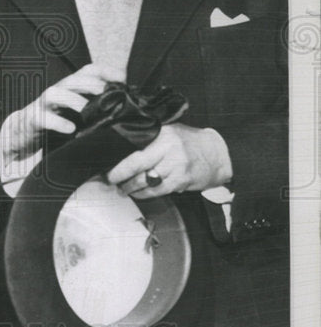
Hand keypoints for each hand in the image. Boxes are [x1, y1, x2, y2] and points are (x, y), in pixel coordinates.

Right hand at [1, 63, 122, 162]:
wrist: (22, 132)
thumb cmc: (55, 120)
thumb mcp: (75, 111)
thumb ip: (94, 107)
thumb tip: (123, 108)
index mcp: (69, 87)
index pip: (87, 71)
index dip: (105, 71)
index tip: (123, 79)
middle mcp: (57, 91)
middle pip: (73, 80)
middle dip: (91, 84)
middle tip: (107, 93)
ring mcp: (43, 104)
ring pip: (56, 94)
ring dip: (73, 100)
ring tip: (87, 110)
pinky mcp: (33, 119)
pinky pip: (44, 118)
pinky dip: (58, 122)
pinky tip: (71, 129)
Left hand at [105, 124, 232, 198]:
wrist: (219, 154)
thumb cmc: (191, 142)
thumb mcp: (171, 132)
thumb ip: (151, 138)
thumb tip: (124, 149)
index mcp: (163, 135)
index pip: (136, 150)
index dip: (120, 164)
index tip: (108, 171)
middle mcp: (169, 149)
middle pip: (138, 165)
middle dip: (121, 176)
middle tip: (111, 181)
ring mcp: (176, 166)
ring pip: (147, 181)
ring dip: (131, 188)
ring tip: (124, 189)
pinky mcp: (182, 180)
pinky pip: (158, 190)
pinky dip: (145, 194)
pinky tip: (138, 194)